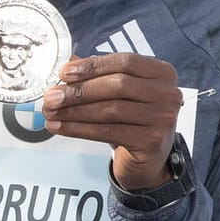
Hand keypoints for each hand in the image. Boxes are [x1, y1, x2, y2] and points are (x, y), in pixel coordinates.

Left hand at [40, 53, 182, 189]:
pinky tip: (61, 127)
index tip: (64, 73)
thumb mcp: (120, 94)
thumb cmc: (133, 121)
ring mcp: (162, 118)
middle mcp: (168, 93)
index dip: (92, 66)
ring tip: (51, 112)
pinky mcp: (151, 141)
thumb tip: (68, 64)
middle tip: (52, 96)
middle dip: (79, 90)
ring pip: (110, 110)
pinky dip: (79, 129)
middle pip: (118, 85)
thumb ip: (99, 75)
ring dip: (74, 111)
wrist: (149, 158)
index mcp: (162, 73)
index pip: (125, 62)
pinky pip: (107, 132)